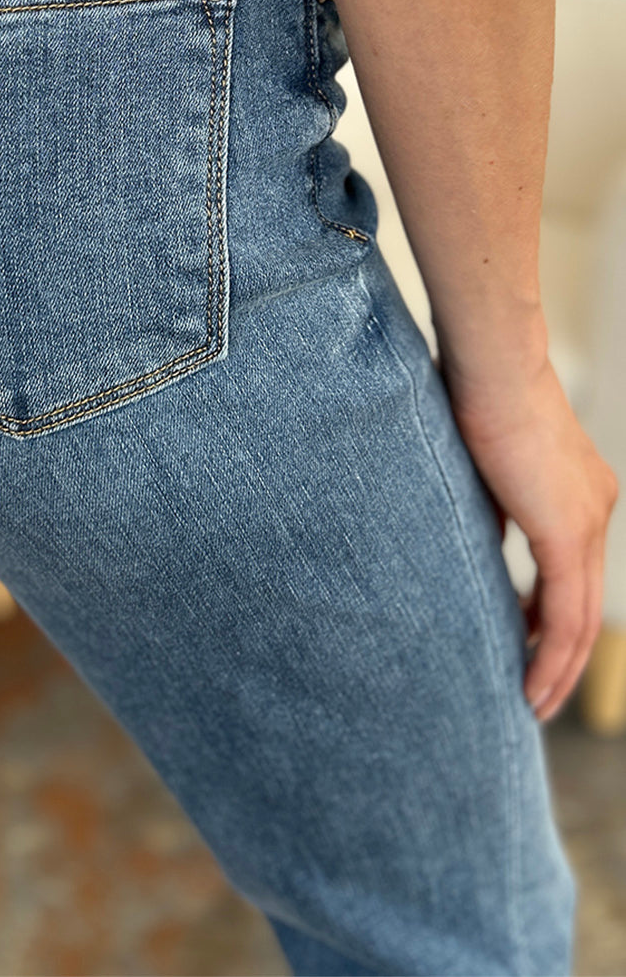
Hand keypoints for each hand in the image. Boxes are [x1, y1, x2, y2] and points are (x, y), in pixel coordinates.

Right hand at [444, 357, 617, 723]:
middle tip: (535, 696)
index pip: (573, 573)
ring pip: (581, 617)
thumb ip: (489, 509)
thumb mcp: (479, 464)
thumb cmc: (472, 392)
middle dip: (562, 657)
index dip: (551, 618)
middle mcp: (595, 509)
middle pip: (585, 604)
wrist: (491, 364)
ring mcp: (588, 520)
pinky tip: (532, 685)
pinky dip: (551, 654)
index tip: (525, 645)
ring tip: (532, 703)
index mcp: (577, 491)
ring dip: (558, 667)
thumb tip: (476, 546)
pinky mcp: (568, 532)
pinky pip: (567, 612)